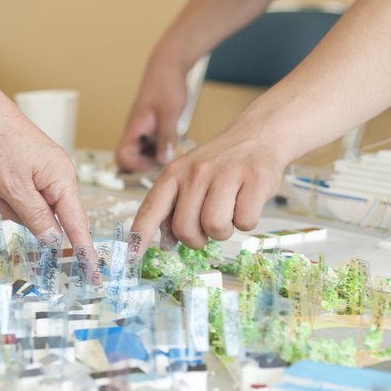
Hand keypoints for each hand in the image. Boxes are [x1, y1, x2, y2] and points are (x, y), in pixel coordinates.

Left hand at [0, 93, 93, 265]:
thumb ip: (35, 217)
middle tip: (3, 191)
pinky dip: (6, 194)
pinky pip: (21, 197)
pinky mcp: (30, 171)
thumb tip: (54, 240)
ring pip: (30, 210)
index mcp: (62, 179)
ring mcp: (44, 173)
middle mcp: (59, 177)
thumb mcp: (13, 187)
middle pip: (48, 218)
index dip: (84, 252)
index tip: (93, 275)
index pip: (78, 225)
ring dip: (9, 203)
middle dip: (22, 212)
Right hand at [115, 53, 188, 171]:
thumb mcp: (169, 112)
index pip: (122, 157)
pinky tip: (174, 143)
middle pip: (131, 159)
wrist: (169, 66)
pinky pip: (152, 146)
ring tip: (172, 150)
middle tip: (166, 160)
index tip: (154, 164)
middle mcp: (135, 132)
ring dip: (156, 157)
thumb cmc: (166, 83)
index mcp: (134, 128)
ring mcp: (143, 131)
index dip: (136, 166)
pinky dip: (161, 149)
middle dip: (147, 165)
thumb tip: (163, 160)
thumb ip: (166, 137)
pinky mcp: (151, 129)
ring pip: (143, 154)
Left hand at [131, 114, 289, 250]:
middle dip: (197, 238)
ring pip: (215, 228)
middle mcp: (196, 172)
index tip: (131, 256)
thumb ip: (174, 207)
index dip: (140, 235)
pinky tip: (247, 201)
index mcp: (175, 173)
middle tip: (208, 224)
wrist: (259, 135)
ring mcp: (226, 174)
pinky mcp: (255, 179)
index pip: (151, 208)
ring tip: (229, 211)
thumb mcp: (189, 177)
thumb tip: (166, 243)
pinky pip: (245, 222)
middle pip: (185, 229)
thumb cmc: (222, 164)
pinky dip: (247, 221)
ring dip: (224, 230)